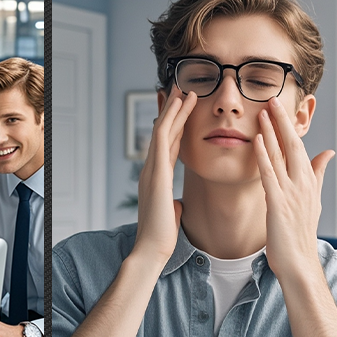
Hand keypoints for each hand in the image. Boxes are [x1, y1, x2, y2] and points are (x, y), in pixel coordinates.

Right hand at [132, 91, 195, 267]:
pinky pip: (162, 139)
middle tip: (182, 87)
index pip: (167, 144)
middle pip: (163, 131)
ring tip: (185, 89)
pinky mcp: (156, 172)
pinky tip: (181, 106)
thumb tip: (175, 204)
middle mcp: (152, 168)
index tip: (184, 108)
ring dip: (174, 108)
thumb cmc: (162, 235)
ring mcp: (152, 168)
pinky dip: (171, 120)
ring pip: (162, 129)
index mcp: (157, 176)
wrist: (153, 248)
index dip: (175, 125)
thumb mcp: (169, 212)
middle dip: (173, 109)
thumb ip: (171, 203)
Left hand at [254, 97, 333, 280]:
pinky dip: (264, 156)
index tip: (281, 107)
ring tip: (263, 112)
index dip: (290, 126)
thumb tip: (328, 152)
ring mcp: (291, 193)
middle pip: (293, 146)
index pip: (300, 147)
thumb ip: (318, 174)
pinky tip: (257, 141)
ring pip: (281, 156)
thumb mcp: (313, 200)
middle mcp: (302, 184)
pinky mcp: (278, 204)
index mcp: (309, 182)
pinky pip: (270, 175)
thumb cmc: (301, 234)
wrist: (299, 262)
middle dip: (282, 122)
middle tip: (273, 99)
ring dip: (271, 133)